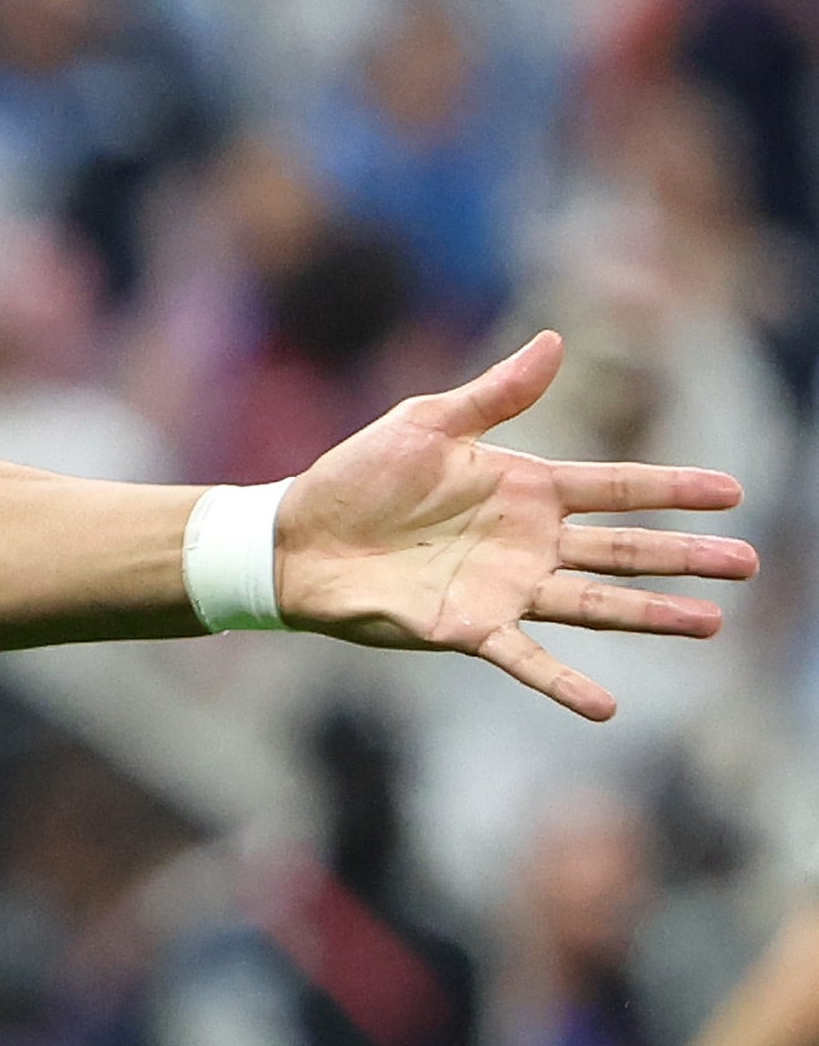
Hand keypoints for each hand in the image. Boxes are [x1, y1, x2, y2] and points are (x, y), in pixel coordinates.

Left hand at [277, 330, 754, 720]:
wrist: (296, 537)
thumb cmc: (357, 476)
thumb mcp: (426, 423)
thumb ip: (495, 392)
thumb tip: (556, 340)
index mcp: (525, 488)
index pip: (617, 487)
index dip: (674, 488)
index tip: (734, 490)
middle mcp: (528, 542)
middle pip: (624, 548)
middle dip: (686, 554)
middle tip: (749, 563)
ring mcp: (504, 588)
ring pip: (594, 602)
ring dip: (650, 614)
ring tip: (710, 622)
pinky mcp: (467, 628)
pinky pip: (525, 660)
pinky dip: (564, 683)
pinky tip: (606, 706)